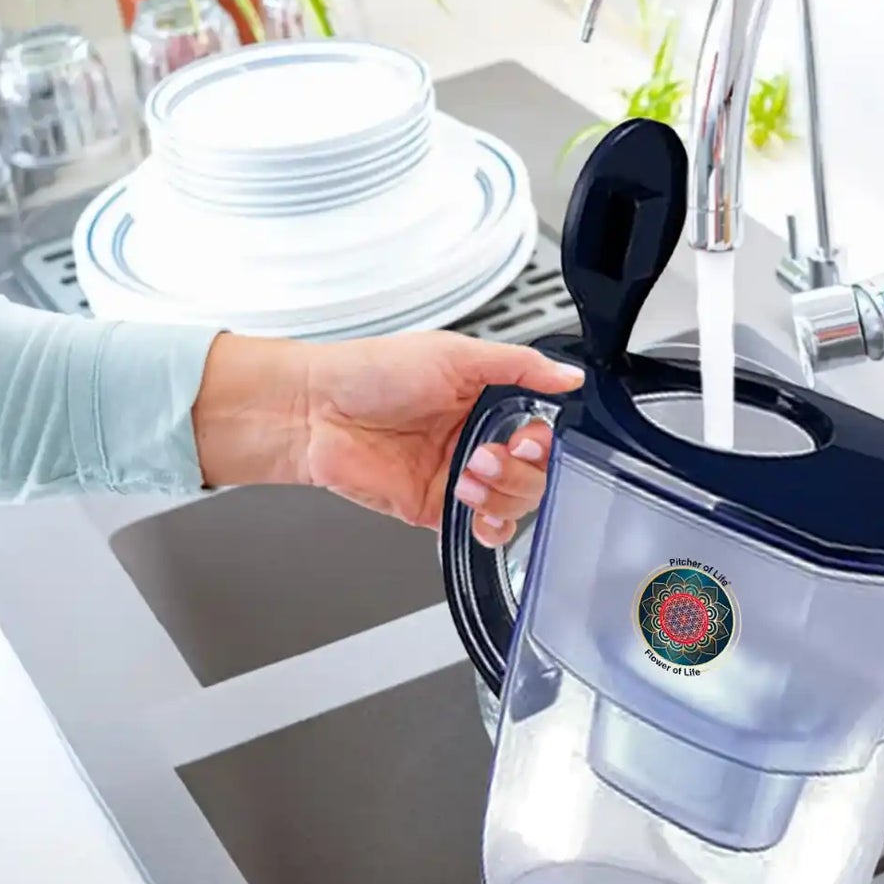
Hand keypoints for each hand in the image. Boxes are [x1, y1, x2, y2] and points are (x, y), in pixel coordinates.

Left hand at [191, 332, 583, 545]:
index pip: (541, 432)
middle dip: (521, 470)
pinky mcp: (434, 507)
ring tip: (469, 473)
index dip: (543, 442)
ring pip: (514, 504)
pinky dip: (489, 526)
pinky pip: (479, 529)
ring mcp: (456, 476)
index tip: (529, 436)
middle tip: (490, 454)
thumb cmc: (370, 372)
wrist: (316, 410)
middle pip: (535, 474)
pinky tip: (473, 506)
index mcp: (486, 399)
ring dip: (502, 494)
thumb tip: (568, 376)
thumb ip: (519, 365)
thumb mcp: (454, 353)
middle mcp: (475, 438)